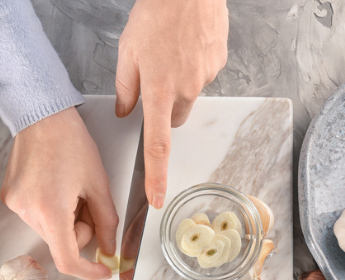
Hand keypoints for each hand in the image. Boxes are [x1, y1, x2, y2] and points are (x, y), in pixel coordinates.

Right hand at [1, 107, 118, 279]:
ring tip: (73, 189)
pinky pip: (38, 217)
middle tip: (90, 204)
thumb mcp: (98, 183)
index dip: (88, 271)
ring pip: (51, 231)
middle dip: (82, 231)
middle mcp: (27, 212)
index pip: (67, 259)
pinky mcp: (11, 198)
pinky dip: (54, 210)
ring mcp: (15, 205)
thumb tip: (109, 248)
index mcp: (50, 211)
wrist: (42, 116)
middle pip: (61, 243)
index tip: (104, 269)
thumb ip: (106, 221)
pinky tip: (59, 185)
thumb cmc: (71, 142)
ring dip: (68, 220)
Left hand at [115, 0, 228, 208]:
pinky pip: (203, 76)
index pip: (157, 144)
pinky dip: (193, 69)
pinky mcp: (218, 63)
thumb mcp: (127, 52)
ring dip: (179, 88)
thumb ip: (126, 88)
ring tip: (170, 56)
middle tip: (155, 84)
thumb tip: (126, 112)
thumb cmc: (156, 14)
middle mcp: (185, 89)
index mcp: (158, 90)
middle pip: (175, 119)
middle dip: (165, 111)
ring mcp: (205, 77)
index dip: (156, 175)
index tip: (157, 197)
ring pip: (189, 97)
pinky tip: (185, 47)